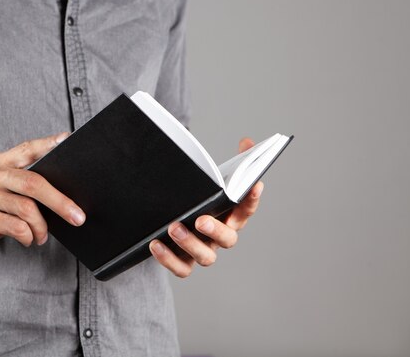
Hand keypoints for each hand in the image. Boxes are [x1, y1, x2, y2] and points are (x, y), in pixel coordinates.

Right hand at [0, 132, 85, 260]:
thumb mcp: (11, 195)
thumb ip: (30, 188)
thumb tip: (68, 194)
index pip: (27, 149)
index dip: (47, 144)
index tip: (67, 139)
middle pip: (32, 183)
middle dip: (60, 202)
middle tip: (78, 217)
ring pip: (26, 209)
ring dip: (41, 227)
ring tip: (42, 236)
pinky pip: (16, 227)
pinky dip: (28, 236)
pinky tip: (28, 240)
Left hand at [149, 137, 263, 277]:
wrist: (168, 220)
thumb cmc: (194, 199)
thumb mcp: (207, 181)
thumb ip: (227, 163)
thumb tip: (247, 142)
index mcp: (230, 215)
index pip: (247, 208)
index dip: (252, 199)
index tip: (254, 185)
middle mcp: (220, 236)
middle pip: (228, 239)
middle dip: (215, 230)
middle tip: (200, 219)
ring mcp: (203, 251)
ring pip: (206, 257)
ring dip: (190, 243)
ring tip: (173, 227)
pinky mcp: (184, 263)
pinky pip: (181, 268)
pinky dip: (168, 259)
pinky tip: (155, 244)